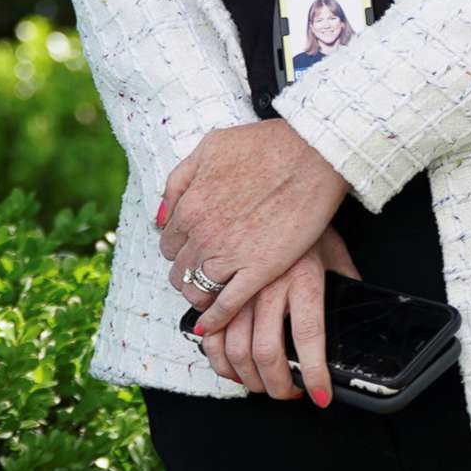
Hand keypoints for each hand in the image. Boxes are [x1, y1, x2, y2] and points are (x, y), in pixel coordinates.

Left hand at [158, 119, 349, 336]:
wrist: (310, 152)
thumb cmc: (263, 146)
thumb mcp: (208, 148)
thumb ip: (179, 181)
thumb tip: (161, 216)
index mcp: (190, 205)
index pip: (168, 243)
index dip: (179, 250)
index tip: (191, 252)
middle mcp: (203, 233)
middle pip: (178, 270)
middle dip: (186, 273)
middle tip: (201, 274)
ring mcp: (230, 254)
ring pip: (197, 290)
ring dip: (199, 295)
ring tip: (209, 295)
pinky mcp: (259, 270)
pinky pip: (227, 304)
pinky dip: (215, 318)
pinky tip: (212, 324)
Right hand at [199, 227, 362, 403]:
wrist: (275, 180)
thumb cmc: (305, 218)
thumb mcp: (334, 251)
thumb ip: (344, 283)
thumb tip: (358, 313)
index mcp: (304, 277)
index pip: (309, 336)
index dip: (313, 373)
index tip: (319, 395)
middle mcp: (269, 284)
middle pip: (267, 352)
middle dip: (278, 386)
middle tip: (287, 392)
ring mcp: (240, 286)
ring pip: (235, 349)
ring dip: (248, 378)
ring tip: (261, 384)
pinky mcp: (219, 285)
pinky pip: (210, 332)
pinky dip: (217, 357)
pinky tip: (231, 365)